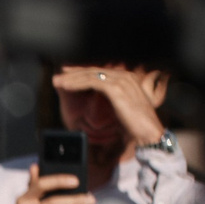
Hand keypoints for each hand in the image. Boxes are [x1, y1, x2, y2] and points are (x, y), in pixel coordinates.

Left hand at [51, 64, 169, 150]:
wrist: (148, 132)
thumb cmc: (135, 125)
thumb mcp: (121, 109)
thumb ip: (111, 101)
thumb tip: (95, 104)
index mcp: (127, 79)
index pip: (101, 72)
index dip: (83, 73)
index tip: (67, 74)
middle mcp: (125, 76)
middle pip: (94, 71)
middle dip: (74, 73)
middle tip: (58, 75)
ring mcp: (122, 81)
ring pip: (91, 75)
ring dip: (71, 78)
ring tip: (57, 81)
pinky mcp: (117, 89)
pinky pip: (93, 82)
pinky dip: (77, 83)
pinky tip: (65, 86)